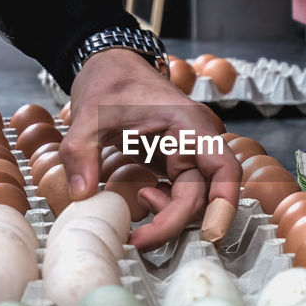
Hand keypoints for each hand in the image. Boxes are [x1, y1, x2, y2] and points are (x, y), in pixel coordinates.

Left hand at [61, 48, 239, 249]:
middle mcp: (195, 141)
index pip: (224, 169)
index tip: (210, 234)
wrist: (107, 65)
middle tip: (140, 241)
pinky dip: (165, 205)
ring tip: (137, 217)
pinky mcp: (174, 161)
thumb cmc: (108, 81)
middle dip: (176, 222)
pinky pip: (180, 192)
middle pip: (205, 193)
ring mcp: (187, 152)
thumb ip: (81, 153)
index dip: (224, 204)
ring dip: (170, 216)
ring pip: (194, 197)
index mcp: (188, 125)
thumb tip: (82, 194)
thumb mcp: (87, 115)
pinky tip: (142, 198)